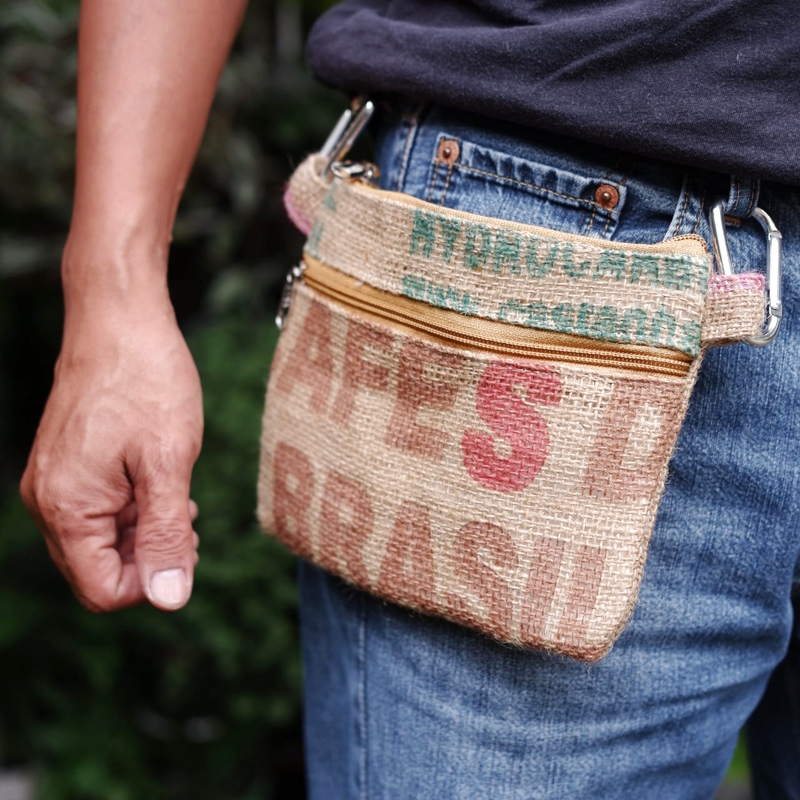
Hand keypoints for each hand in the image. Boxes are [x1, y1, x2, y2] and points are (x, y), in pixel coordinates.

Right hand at [20, 298, 203, 611]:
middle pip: (99, 570)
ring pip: (101, 542)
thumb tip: (169, 599)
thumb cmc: (146, 381)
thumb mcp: (168, 462)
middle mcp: (47, 502)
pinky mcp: (66, 466)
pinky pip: (98, 512)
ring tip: (177, 496)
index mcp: (66, 507)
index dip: (152, 583)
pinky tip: (160, 482)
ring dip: (145, 532)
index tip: (186, 546)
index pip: (103, 591)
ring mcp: (53, 483)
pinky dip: (133, 509)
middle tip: (187, 518)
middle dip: (150, 557)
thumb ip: (166, 534)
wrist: (119, 320)